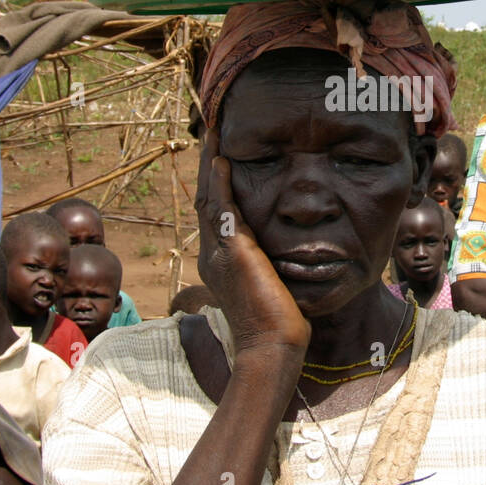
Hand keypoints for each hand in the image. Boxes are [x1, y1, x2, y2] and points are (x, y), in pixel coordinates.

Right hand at [195, 128, 310, 355]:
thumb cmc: (279, 326)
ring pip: (208, 198)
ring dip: (210, 166)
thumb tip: (281, 256)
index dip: (215, 185)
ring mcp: (218, 253)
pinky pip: (221, 209)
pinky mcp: (233, 252)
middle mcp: (211, 255)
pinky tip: (222, 160)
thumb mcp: (270, 287)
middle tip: (212, 136)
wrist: (273, 348)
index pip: (214, 214)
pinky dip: (220, 183)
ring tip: (213, 137)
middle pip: (204, 199)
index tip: (221, 160)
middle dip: (207, 167)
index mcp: (219, 263)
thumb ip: (267, 266)